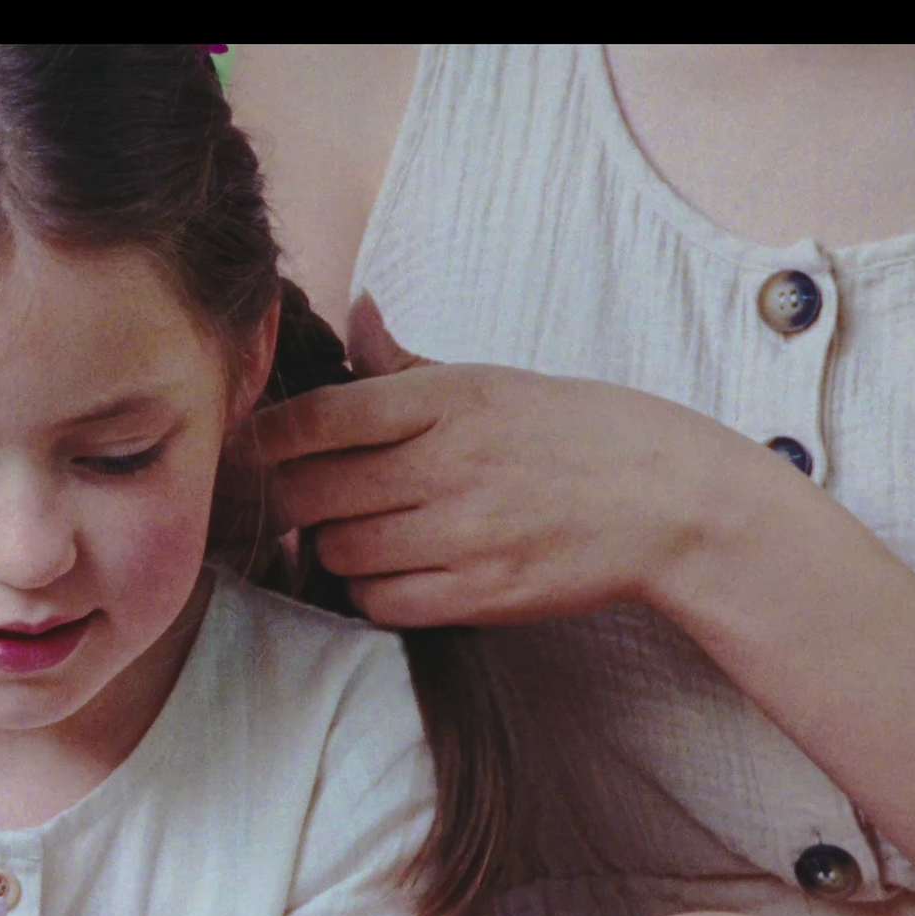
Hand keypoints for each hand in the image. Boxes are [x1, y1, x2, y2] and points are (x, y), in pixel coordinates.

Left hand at [246, 305, 786, 628]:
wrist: (666, 502)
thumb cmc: (573, 433)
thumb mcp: (492, 381)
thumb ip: (406, 363)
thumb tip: (353, 313)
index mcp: (447, 401)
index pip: (320, 417)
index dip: (266, 435)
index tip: (248, 444)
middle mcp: (447, 466)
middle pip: (313, 492)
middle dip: (291, 497)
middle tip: (297, 496)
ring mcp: (462, 535)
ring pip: (338, 551)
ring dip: (331, 546)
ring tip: (358, 531)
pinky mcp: (478, 594)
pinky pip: (379, 602)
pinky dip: (370, 591)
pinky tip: (392, 570)